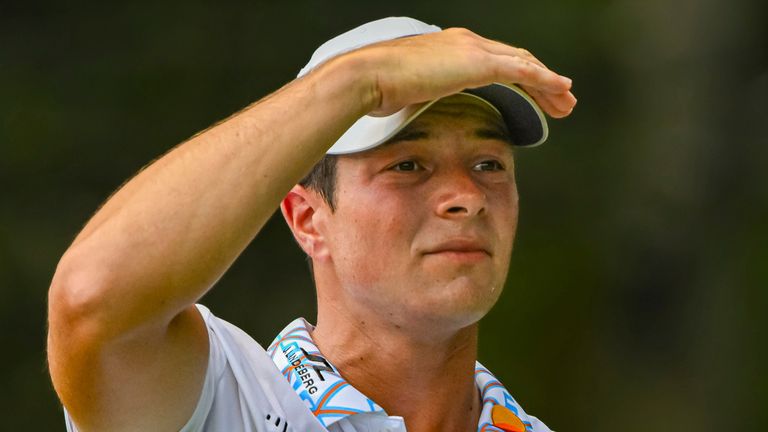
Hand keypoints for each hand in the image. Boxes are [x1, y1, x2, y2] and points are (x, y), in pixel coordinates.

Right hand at [348, 28, 575, 117]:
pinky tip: (562, 90)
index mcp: (451, 49)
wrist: (370, 76)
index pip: (495, 61)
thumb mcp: (406, 92)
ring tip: (567, 102)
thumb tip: (417, 109)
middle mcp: (467, 43)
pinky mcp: (479, 62)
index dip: (517, 77)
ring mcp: (474, 50)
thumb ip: (421, 96)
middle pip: (516, 59)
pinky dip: (546, 80)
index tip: (532, 95)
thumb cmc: (378, 88)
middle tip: (561, 99)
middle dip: (541, 80)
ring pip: (525, 64)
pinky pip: (523, 70)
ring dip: (550, 84)